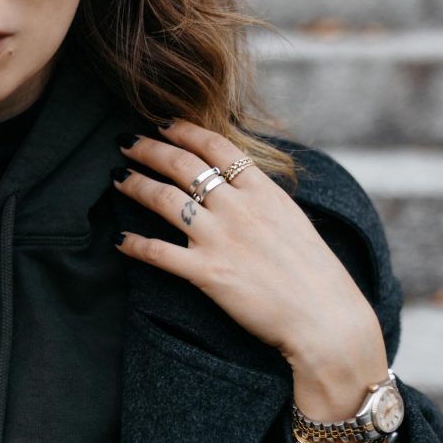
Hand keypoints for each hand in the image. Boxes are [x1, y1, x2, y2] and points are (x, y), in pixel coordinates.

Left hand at [110, 120, 387, 403]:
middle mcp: (238, 207)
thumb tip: (242, 187)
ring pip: (165, 199)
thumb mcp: (294, 221)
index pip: (216, 146)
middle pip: (183, 164)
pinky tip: (119, 240)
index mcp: (263, 191)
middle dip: (150, 149)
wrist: (325, 318)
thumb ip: (264, 200)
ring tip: (118, 178)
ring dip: (136, 185)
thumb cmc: (316, 275)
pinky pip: (159, 252)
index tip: (163, 124)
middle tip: (127, 142)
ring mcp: (220, 238)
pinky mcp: (207, 273)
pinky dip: (134, 244)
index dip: (184, 130)